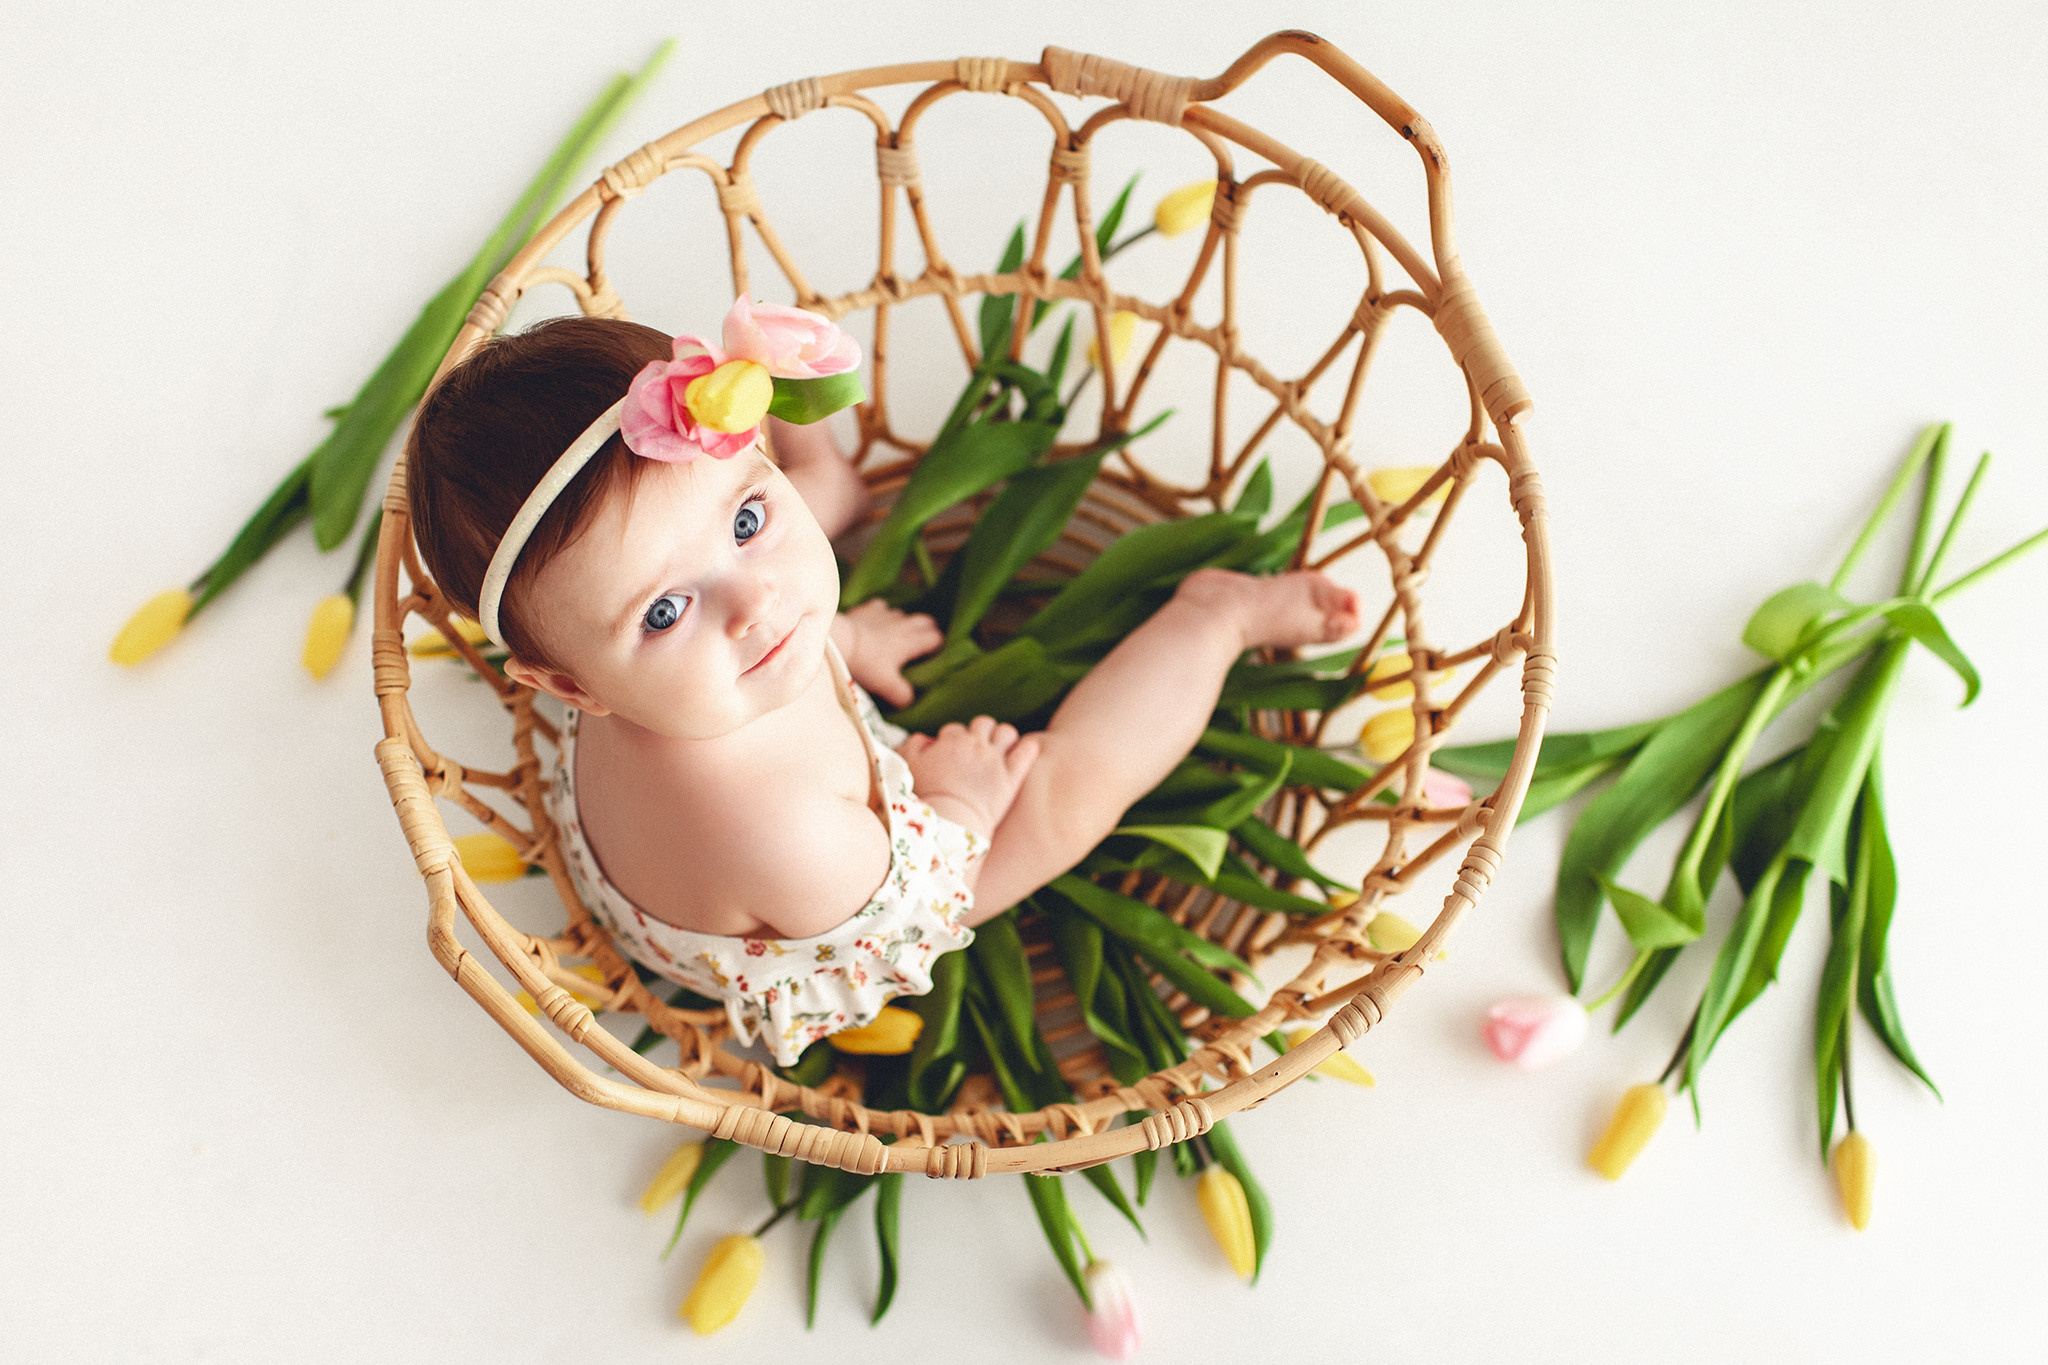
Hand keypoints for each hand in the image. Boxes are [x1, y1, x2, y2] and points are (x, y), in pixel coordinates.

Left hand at [833, 598, 941, 706]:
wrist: (841, 640)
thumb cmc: (866, 664)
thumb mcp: (886, 684)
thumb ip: (901, 694)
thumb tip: (909, 701)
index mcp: (910, 642)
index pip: (935, 638)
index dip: (938, 645)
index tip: (937, 652)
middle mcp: (902, 625)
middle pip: (924, 621)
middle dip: (928, 627)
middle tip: (927, 636)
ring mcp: (885, 614)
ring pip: (902, 614)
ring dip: (905, 621)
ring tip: (902, 630)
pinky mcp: (868, 609)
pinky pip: (880, 606)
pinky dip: (882, 612)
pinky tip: (877, 618)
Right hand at [897, 716, 1039, 840]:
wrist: (948, 824)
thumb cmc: (924, 797)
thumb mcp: (908, 766)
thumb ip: (914, 745)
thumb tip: (926, 739)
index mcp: (951, 741)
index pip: (954, 730)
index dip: (952, 742)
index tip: (951, 756)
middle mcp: (976, 745)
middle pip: (982, 724)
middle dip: (979, 733)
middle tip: (977, 750)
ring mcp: (996, 760)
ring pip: (1007, 732)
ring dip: (1003, 738)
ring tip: (1000, 751)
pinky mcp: (1012, 778)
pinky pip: (1027, 752)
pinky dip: (1027, 749)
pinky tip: (1024, 752)